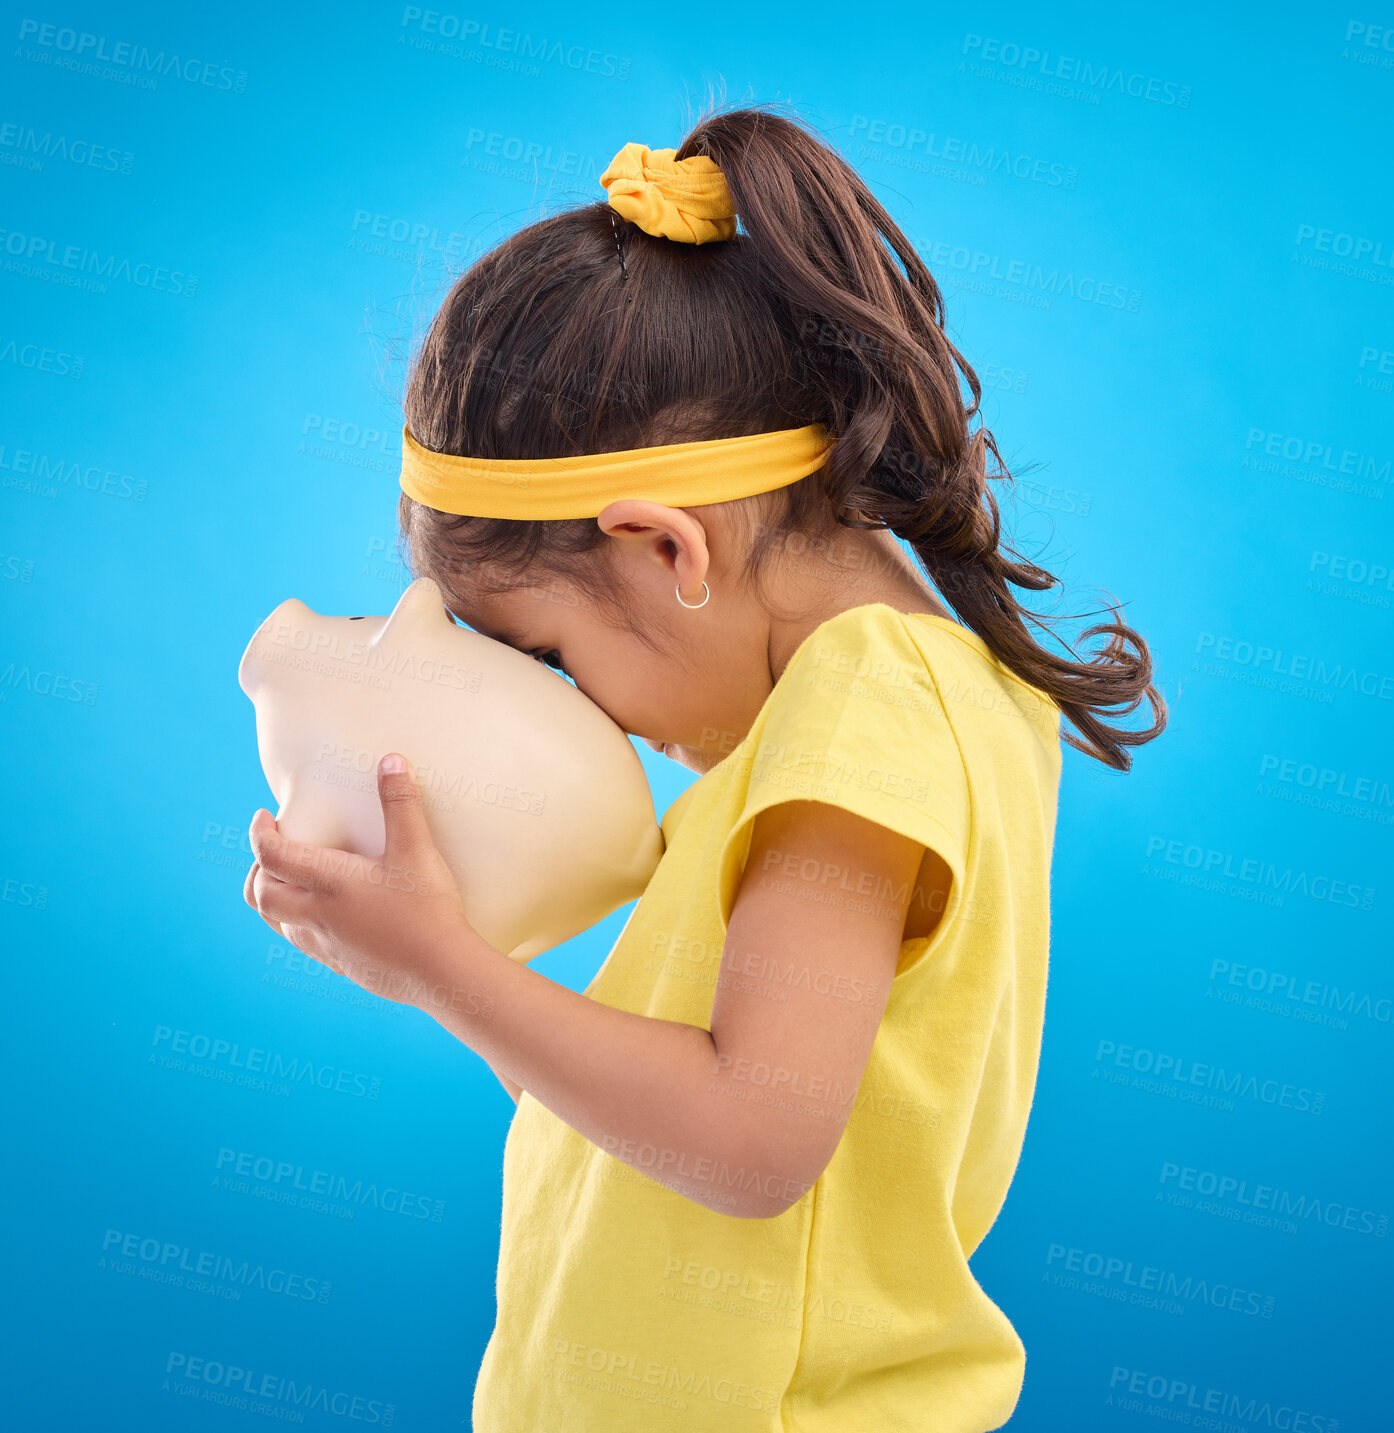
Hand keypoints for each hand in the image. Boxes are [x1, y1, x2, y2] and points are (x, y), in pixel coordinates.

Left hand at [244, 753, 479, 1007]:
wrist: (441, 971)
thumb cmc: (428, 909)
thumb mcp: (416, 849)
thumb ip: (401, 804)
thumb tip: (390, 760)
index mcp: (328, 883)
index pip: (271, 856)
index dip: (259, 833)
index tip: (264, 817)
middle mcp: (317, 916)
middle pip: (261, 895)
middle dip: (259, 870)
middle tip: (274, 851)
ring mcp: (326, 945)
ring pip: (278, 924)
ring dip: (275, 900)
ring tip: (293, 882)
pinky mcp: (342, 965)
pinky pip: (305, 944)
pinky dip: (300, 924)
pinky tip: (326, 917)